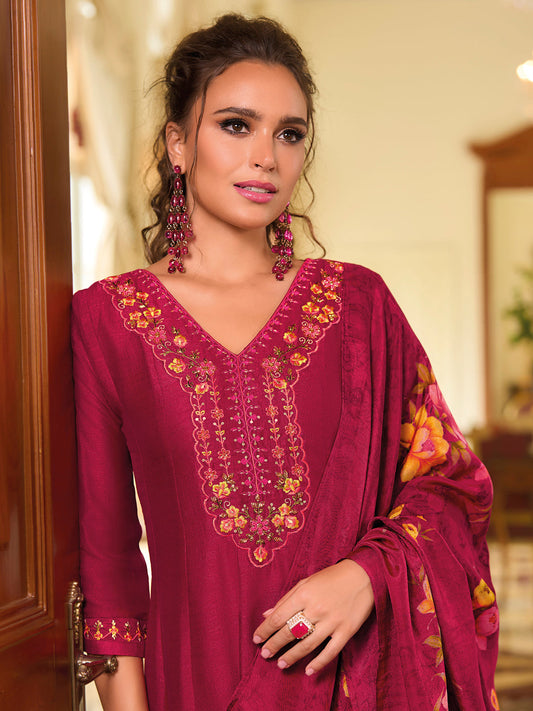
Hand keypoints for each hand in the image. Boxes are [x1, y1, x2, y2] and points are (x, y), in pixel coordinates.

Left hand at [252, 559, 373, 675]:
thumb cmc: (331, 578)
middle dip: (275, 644)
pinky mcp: (346, 631)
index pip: (279, 616)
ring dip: (292, 656)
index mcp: (304, 594)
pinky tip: (308, 671)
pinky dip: (318, 663)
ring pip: (307, 644)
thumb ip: (286, 599)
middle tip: (265, 654)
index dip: (266, 629)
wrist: (363, 576)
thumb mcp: (306, 582)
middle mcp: (316, 608)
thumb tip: (267, 614)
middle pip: (290, 632)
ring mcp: (332, 621)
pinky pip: (330, 651)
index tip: (257, 639)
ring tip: (281, 664)